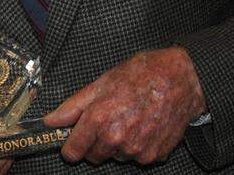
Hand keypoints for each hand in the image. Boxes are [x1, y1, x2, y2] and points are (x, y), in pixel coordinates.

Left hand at [43, 47, 205, 164]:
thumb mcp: (103, 81)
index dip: (71, 145)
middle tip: (110, 118)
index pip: (72, 151)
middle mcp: (116, 138)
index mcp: (99, 118)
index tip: (75, 139)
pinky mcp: (152, 156)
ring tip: (131, 118)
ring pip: (115, 156)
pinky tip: (145, 126)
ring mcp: (135, 150)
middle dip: (97, 141)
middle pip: (93, 156)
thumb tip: (51, 121)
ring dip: (118, 144)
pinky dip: (138, 146)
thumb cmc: (143, 74)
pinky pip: (136, 158)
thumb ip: (73, 106)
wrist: (182, 79)